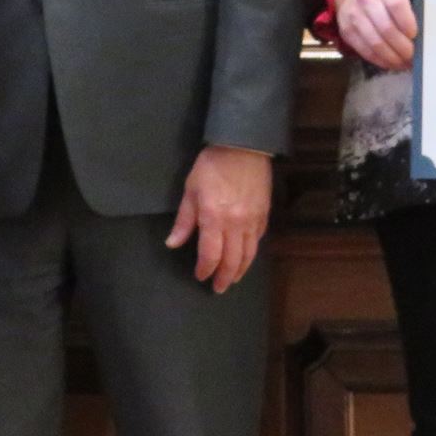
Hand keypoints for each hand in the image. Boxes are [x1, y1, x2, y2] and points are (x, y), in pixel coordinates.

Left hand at [167, 145, 270, 293]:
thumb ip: (184, 221)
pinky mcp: (263, 214)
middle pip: (232, 260)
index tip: (200, 276)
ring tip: (233, 279)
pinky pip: (258, 240)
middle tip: (219, 288)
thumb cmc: (212, 166)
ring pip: (249, 254)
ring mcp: (252, 221)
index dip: (205, 269)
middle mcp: (235, 224)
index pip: (210, 255)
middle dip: (224, 277)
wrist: (243, 146)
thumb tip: (172, 244)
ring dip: (240, 270)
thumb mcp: (191, 190)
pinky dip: (251, 252)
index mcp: (214, 218)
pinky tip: (246, 256)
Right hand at [332, 0, 417, 70]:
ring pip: (376, 43)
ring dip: (392, 58)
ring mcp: (354, 16)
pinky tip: (390, 63)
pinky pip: (366, 51)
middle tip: (412, 57)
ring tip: (403, 63)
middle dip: (402, 47)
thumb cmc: (381, 1)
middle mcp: (366, 0)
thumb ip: (406, 14)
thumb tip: (419, 41)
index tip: (414, 36)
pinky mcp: (347, 32)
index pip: (397, 5)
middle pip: (387, 28)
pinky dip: (380, 61)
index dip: (407, 23)